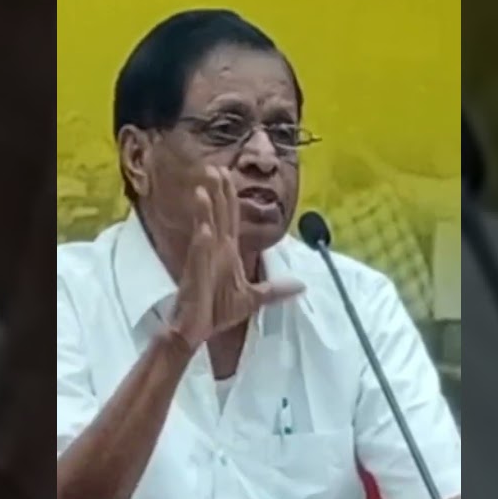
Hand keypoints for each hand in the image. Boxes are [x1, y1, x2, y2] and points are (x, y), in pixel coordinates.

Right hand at [169, 168, 303, 347]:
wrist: (197, 330)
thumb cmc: (218, 311)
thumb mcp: (254, 298)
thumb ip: (276, 289)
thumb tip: (301, 285)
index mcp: (227, 252)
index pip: (230, 218)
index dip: (229, 196)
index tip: (227, 174)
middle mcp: (215, 250)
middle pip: (218, 215)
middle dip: (217, 192)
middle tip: (215, 168)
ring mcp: (204, 260)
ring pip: (205, 228)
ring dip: (206, 209)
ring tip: (205, 188)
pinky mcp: (195, 274)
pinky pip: (199, 255)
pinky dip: (202, 242)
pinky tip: (204, 228)